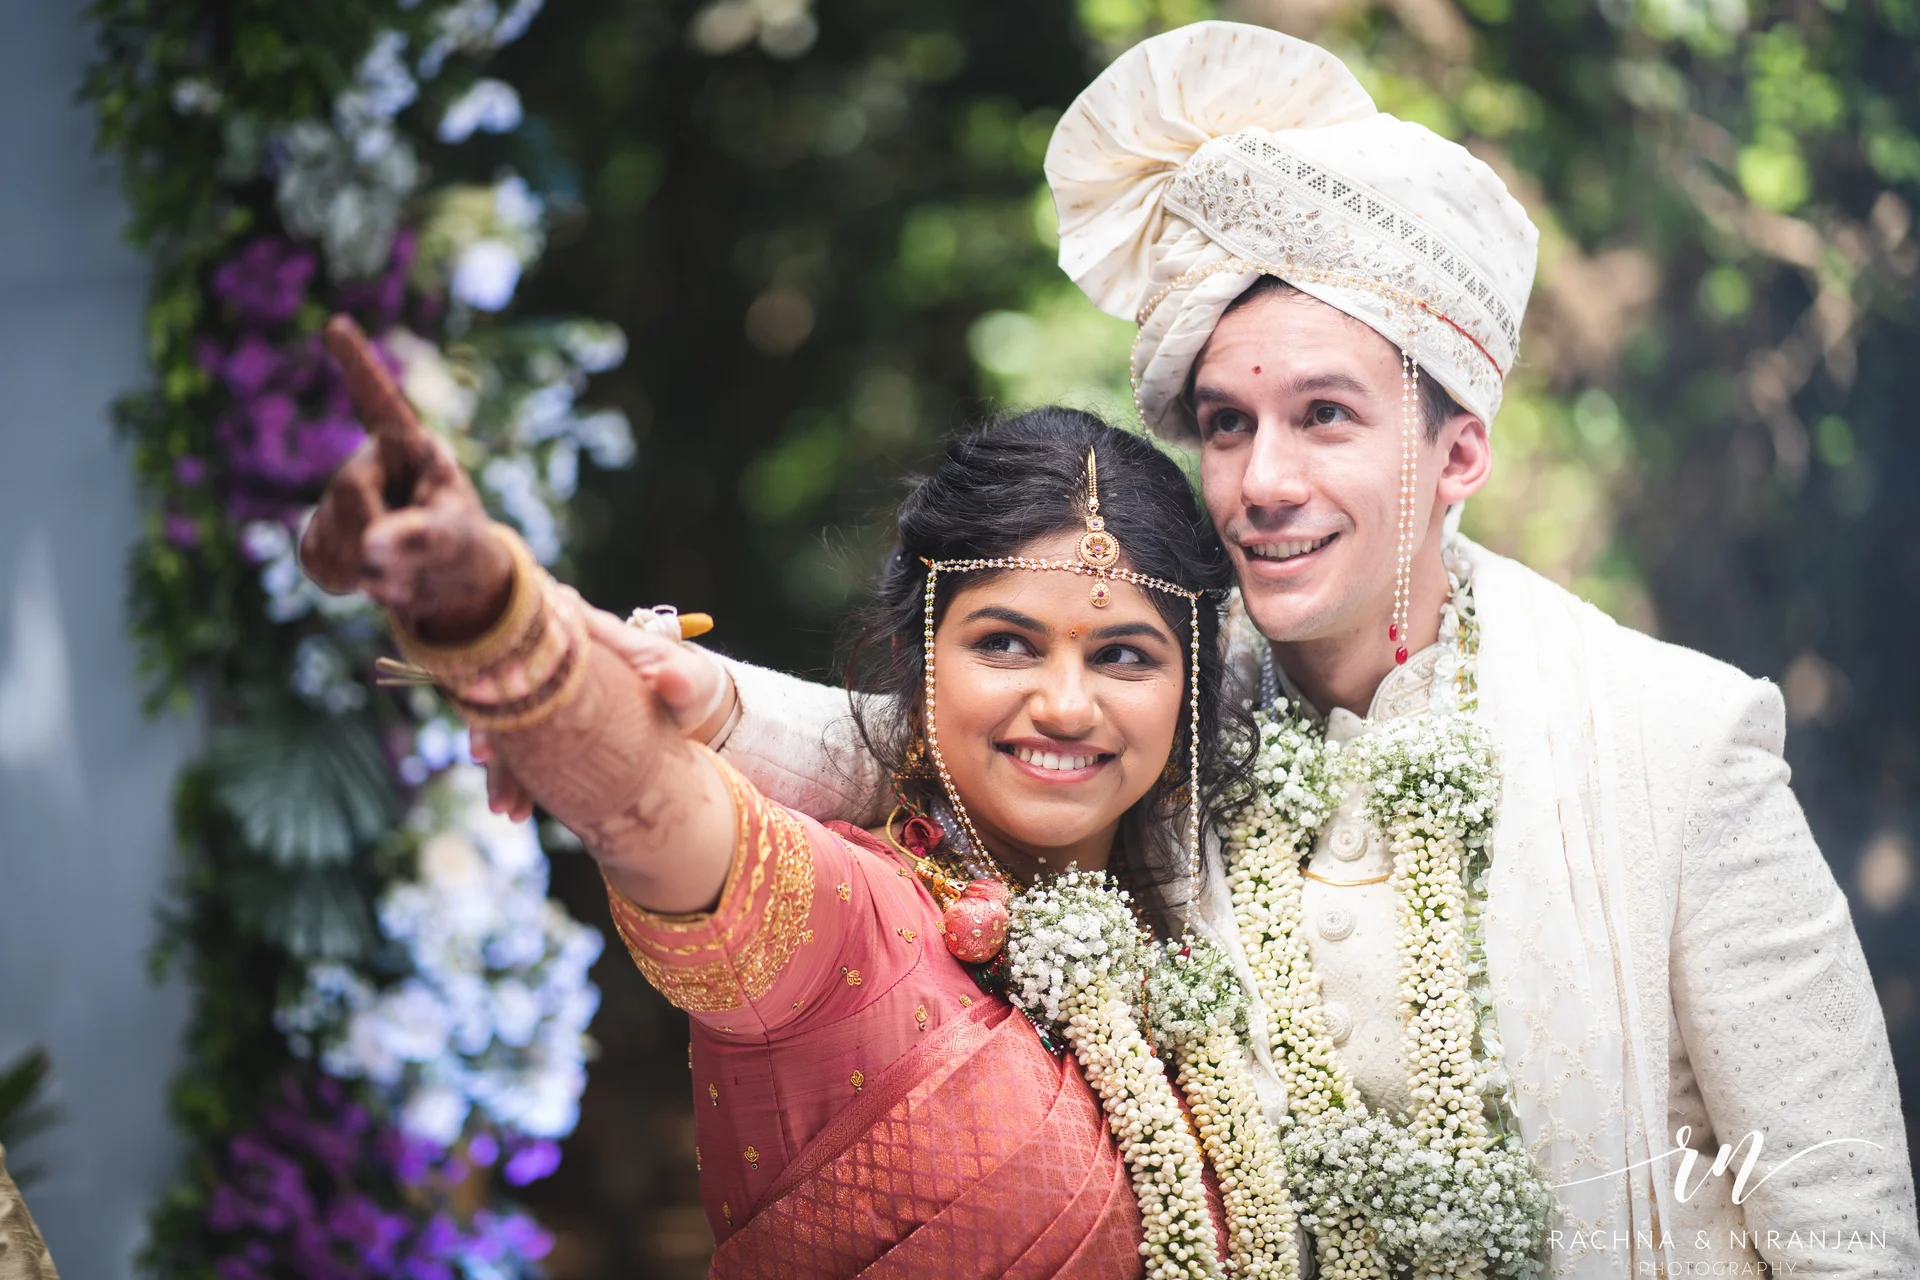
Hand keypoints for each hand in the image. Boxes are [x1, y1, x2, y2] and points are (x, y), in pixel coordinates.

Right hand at [299, 315, 512, 641]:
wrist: (445, 583)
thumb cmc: (461, 544)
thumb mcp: (456, 541)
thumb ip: (423, 539)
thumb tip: (370, 548)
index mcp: (408, 448)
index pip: (379, 402)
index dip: (358, 364)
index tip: (336, 324)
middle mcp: (368, 463)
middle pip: (349, 491)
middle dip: (378, 535)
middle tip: (410, 563)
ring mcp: (338, 498)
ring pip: (329, 534)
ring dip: (364, 566)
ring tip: (400, 570)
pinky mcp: (320, 533)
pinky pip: (315, 559)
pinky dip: (342, 579)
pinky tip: (366, 577)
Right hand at [472, 598, 734, 820]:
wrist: (687, 712)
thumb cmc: (690, 686)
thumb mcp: (694, 682)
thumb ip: (684, 680)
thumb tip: (674, 677)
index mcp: (590, 638)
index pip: (537, 635)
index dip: (512, 663)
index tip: (500, 695)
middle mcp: (559, 664)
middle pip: (510, 685)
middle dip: (494, 720)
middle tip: (484, 756)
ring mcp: (549, 698)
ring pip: (511, 724)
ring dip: (502, 763)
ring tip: (504, 804)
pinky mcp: (549, 729)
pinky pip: (524, 753)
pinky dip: (517, 780)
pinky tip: (515, 810)